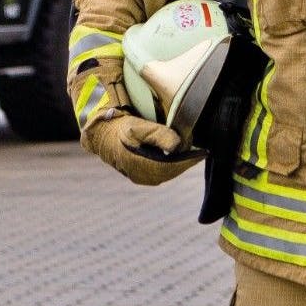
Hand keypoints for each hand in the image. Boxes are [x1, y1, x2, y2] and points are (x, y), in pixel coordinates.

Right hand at [81, 112, 202, 185]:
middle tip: (201, 152)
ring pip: (168, 173)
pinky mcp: (142, 176)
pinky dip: (172, 166)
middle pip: (172, 171)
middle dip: (187, 162)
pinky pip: (162, 173)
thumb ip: (158, 134)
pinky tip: (179, 157)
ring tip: (193, 154)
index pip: (172, 166)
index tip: (203, 153)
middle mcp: (142, 175)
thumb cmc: (120, 128)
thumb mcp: (138, 126)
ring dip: (180, 165)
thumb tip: (177, 146)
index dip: (189, 160)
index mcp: (141, 164)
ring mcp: (142, 178)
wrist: (103, 136)